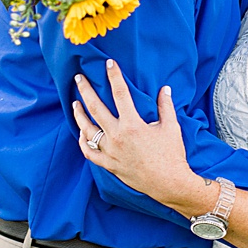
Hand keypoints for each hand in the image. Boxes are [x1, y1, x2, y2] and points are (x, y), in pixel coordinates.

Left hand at [73, 61, 208, 212]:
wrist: (168, 183)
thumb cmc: (172, 154)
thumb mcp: (172, 127)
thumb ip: (166, 106)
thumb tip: (165, 89)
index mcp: (133, 125)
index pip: (120, 94)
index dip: (114, 76)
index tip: (109, 64)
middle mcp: (117, 136)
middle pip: (96, 108)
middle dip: (86, 91)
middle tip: (79, 78)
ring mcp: (110, 151)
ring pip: (87, 129)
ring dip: (79, 114)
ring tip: (75, 103)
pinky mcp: (108, 164)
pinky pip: (89, 151)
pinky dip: (83, 141)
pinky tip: (81, 132)